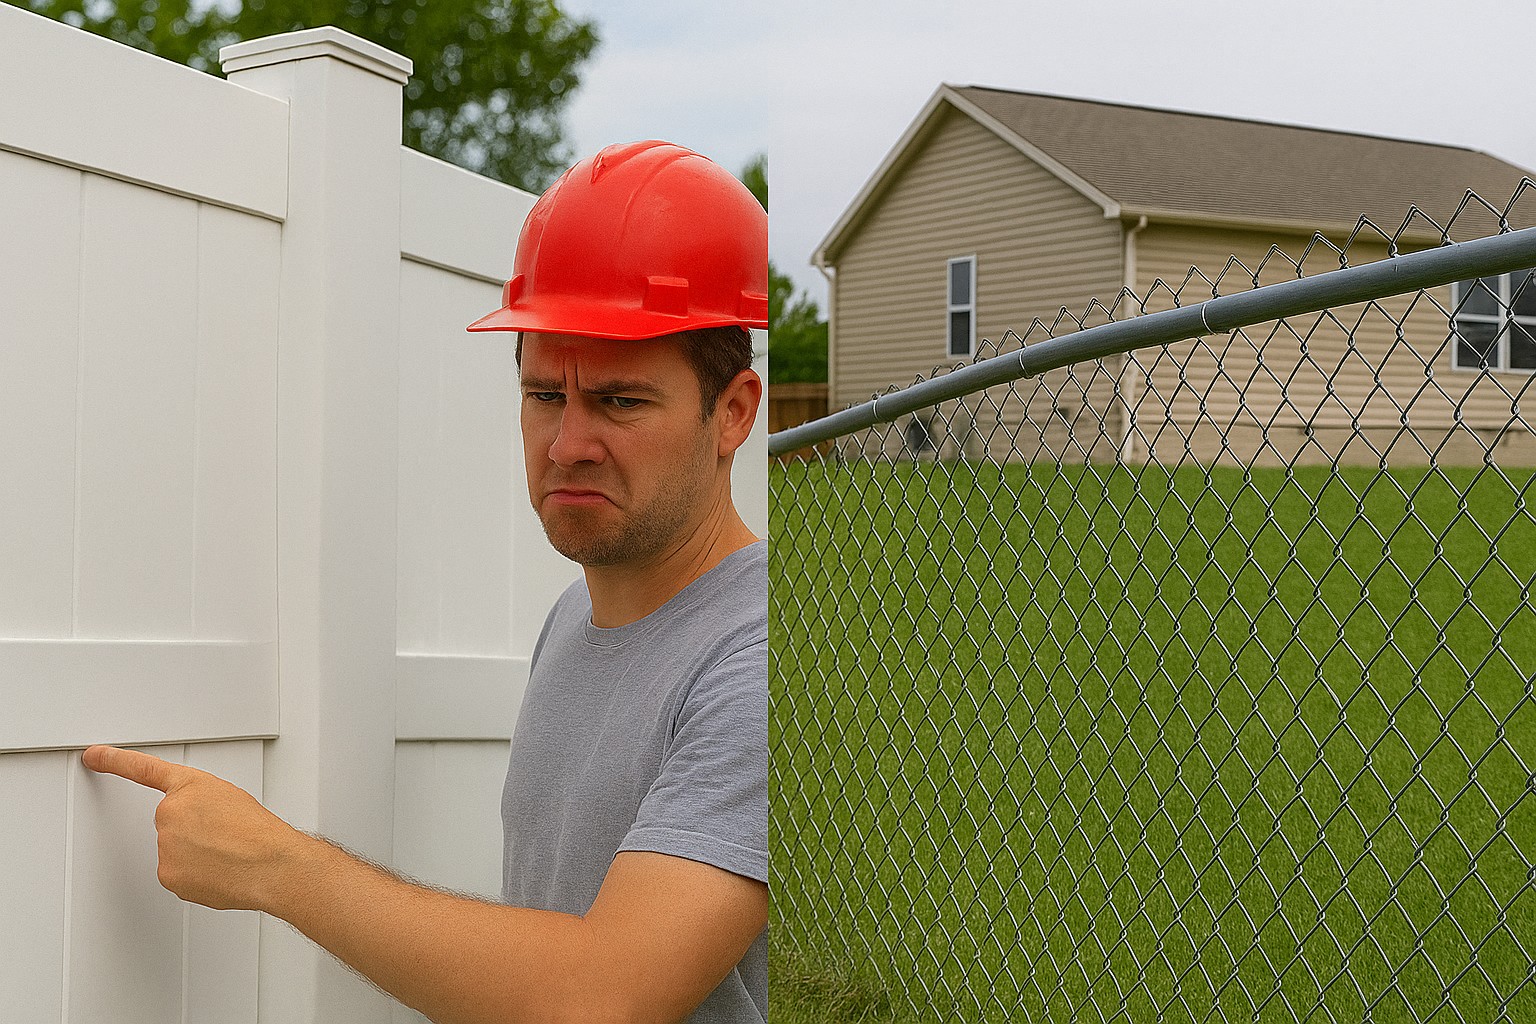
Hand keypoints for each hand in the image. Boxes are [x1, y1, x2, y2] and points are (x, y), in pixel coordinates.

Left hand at [82, 745, 307, 912]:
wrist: (270, 864)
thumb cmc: (259, 832)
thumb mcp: (233, 798)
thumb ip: (202, 803)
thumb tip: (196, 824)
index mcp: (189, 787)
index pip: (144, 769)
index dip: (116, 761)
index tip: (95, 756)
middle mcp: (170, 812)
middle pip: (172, 822)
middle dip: (193, 831)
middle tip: (224, 836)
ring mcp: (165, 844)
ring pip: (175, 850)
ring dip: (197, 854)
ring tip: (227, 854)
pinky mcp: (166, 874)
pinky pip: (177, 874)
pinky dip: (195, 875)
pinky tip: (218, 871)